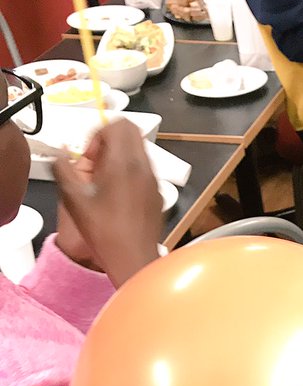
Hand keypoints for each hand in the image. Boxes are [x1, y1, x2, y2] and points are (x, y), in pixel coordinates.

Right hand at [53, 119, 161, 288]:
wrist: (134, 260)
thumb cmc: (105, 232)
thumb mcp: (73, 200)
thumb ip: (63, 169)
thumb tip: (61, 156)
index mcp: (124, 163)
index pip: (119, 125)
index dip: (99, 135)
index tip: (90, 158)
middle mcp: (144, 167)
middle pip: (131, 133)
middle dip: (110, 142)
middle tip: (96, 165)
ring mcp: (154, 181)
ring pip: (139, 151)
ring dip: (120, 157)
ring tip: (105, 182)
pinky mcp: (158, 195)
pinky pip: (145, 170)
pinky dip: (130, 172)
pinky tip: (118, 195)